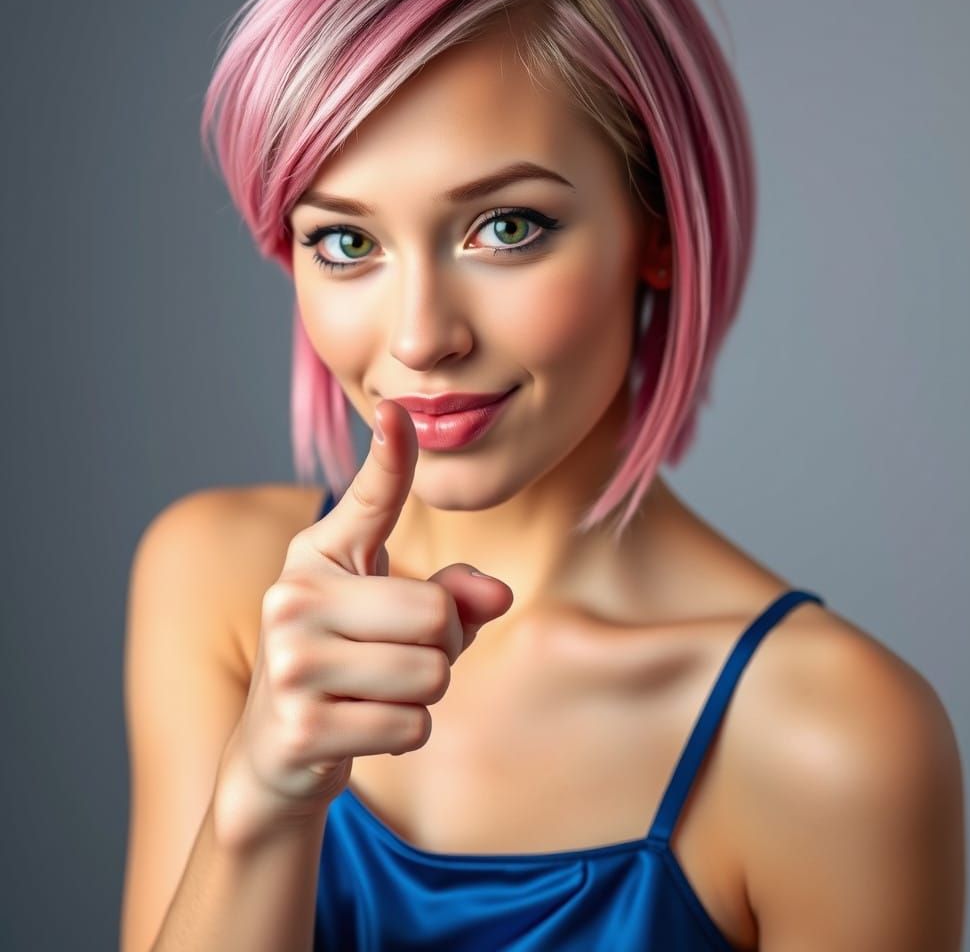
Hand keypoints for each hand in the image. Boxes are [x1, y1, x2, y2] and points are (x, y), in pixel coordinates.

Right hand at [213, 398, 513, 846]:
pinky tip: (361, 729)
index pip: (369, 499)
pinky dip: (405, 734)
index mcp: (319, 557)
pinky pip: (411, 726)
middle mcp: (294, 598)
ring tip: (374, 694)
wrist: (276, 753)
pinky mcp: (300, 726)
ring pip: (431, 673)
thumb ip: (452, 597)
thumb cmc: (348, 668)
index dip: (389, 455)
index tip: (397, 409)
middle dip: (443, 648)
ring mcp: (290, 662)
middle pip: (437, 615)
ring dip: (424, 695)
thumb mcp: (396, 622)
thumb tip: (499, 593)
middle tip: (397, 660)